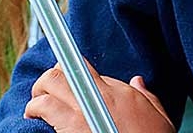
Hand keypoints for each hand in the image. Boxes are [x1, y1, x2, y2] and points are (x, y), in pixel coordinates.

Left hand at [24, 60, 174, 132]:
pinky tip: (33, 117)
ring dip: (37, 92)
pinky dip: (35, 110)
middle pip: (61, 72)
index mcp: (115, 92)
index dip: (68, 68)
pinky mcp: (70, 129)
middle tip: (44, 89)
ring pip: (49, 85)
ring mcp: (81, 113)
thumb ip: (146, 96)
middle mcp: (96, 97)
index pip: (83, 66)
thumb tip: (138, 82)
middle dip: (48, 78)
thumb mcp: (158, 118)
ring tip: (34, 104)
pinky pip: (45, 109)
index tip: (62, 74)